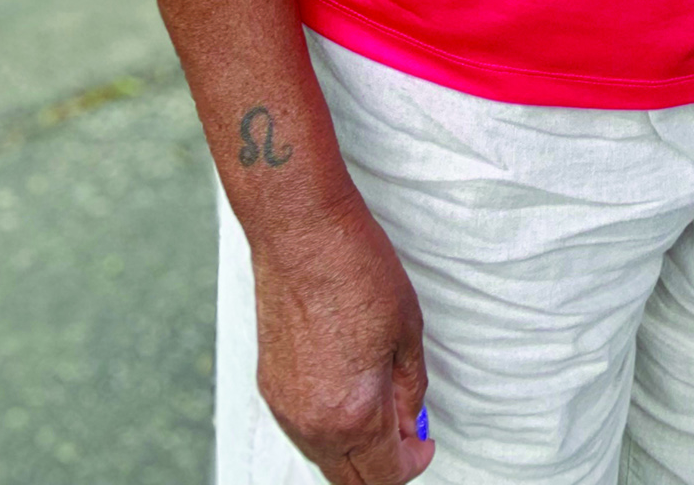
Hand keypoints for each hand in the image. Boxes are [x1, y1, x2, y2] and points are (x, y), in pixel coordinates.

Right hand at [252, 194, 433, 484]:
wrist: (302, 233)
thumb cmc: (357, 270)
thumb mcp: (408, 332)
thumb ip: (409, 390)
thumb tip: (410, 421)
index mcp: (354, 414)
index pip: (385, 475)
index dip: (413, 463)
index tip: (425, 443)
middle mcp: (312, 422)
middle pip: (350, 479)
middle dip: (383, 466)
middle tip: (407, 434)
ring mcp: (285, 407)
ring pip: (324, 457)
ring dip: (355, 448)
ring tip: (381, 406)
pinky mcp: (268, 386)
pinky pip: (302, 428)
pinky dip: (328, 427)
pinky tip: (348, 393)